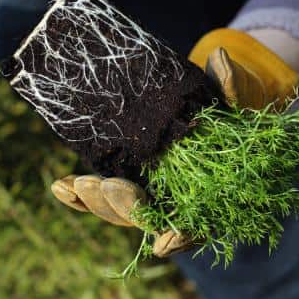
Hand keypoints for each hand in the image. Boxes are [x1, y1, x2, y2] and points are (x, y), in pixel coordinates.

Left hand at [51, 28, 298, 256]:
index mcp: (212, 196)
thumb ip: (232, 84)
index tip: (162, 241)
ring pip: (118, 211)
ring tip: (74, 183)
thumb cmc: (233, 103)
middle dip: (121, 207)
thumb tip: (221, 57)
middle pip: (146, 220)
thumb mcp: (238, 93)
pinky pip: (101, 195)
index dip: (179, 238)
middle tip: (103, 185)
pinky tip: (60, 186)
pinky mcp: (127, 180)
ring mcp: (148, 192)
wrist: (213, 103)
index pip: (196, 230)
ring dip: (95, 202)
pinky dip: (79, 195)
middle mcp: (177, 202)